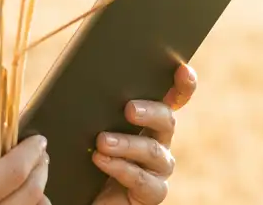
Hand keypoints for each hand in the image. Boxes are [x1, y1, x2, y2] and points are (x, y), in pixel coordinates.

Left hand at [91, 63, 196, 204]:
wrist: (79, 195)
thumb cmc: (81, 155)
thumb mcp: (84, 127)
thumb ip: (93, 108)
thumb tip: (82, 83)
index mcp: (148, 120)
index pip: (173, 98)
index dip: (183, 85)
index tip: (182, 70)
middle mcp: (159, 141)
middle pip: (167, 121)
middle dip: (151, 112)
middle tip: (129, 109)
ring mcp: (158, 168)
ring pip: (153, 151)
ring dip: (128, 143)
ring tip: (102, 141)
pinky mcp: (152, 192)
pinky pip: (143, 180)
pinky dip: (120, 168)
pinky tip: (100, 160)